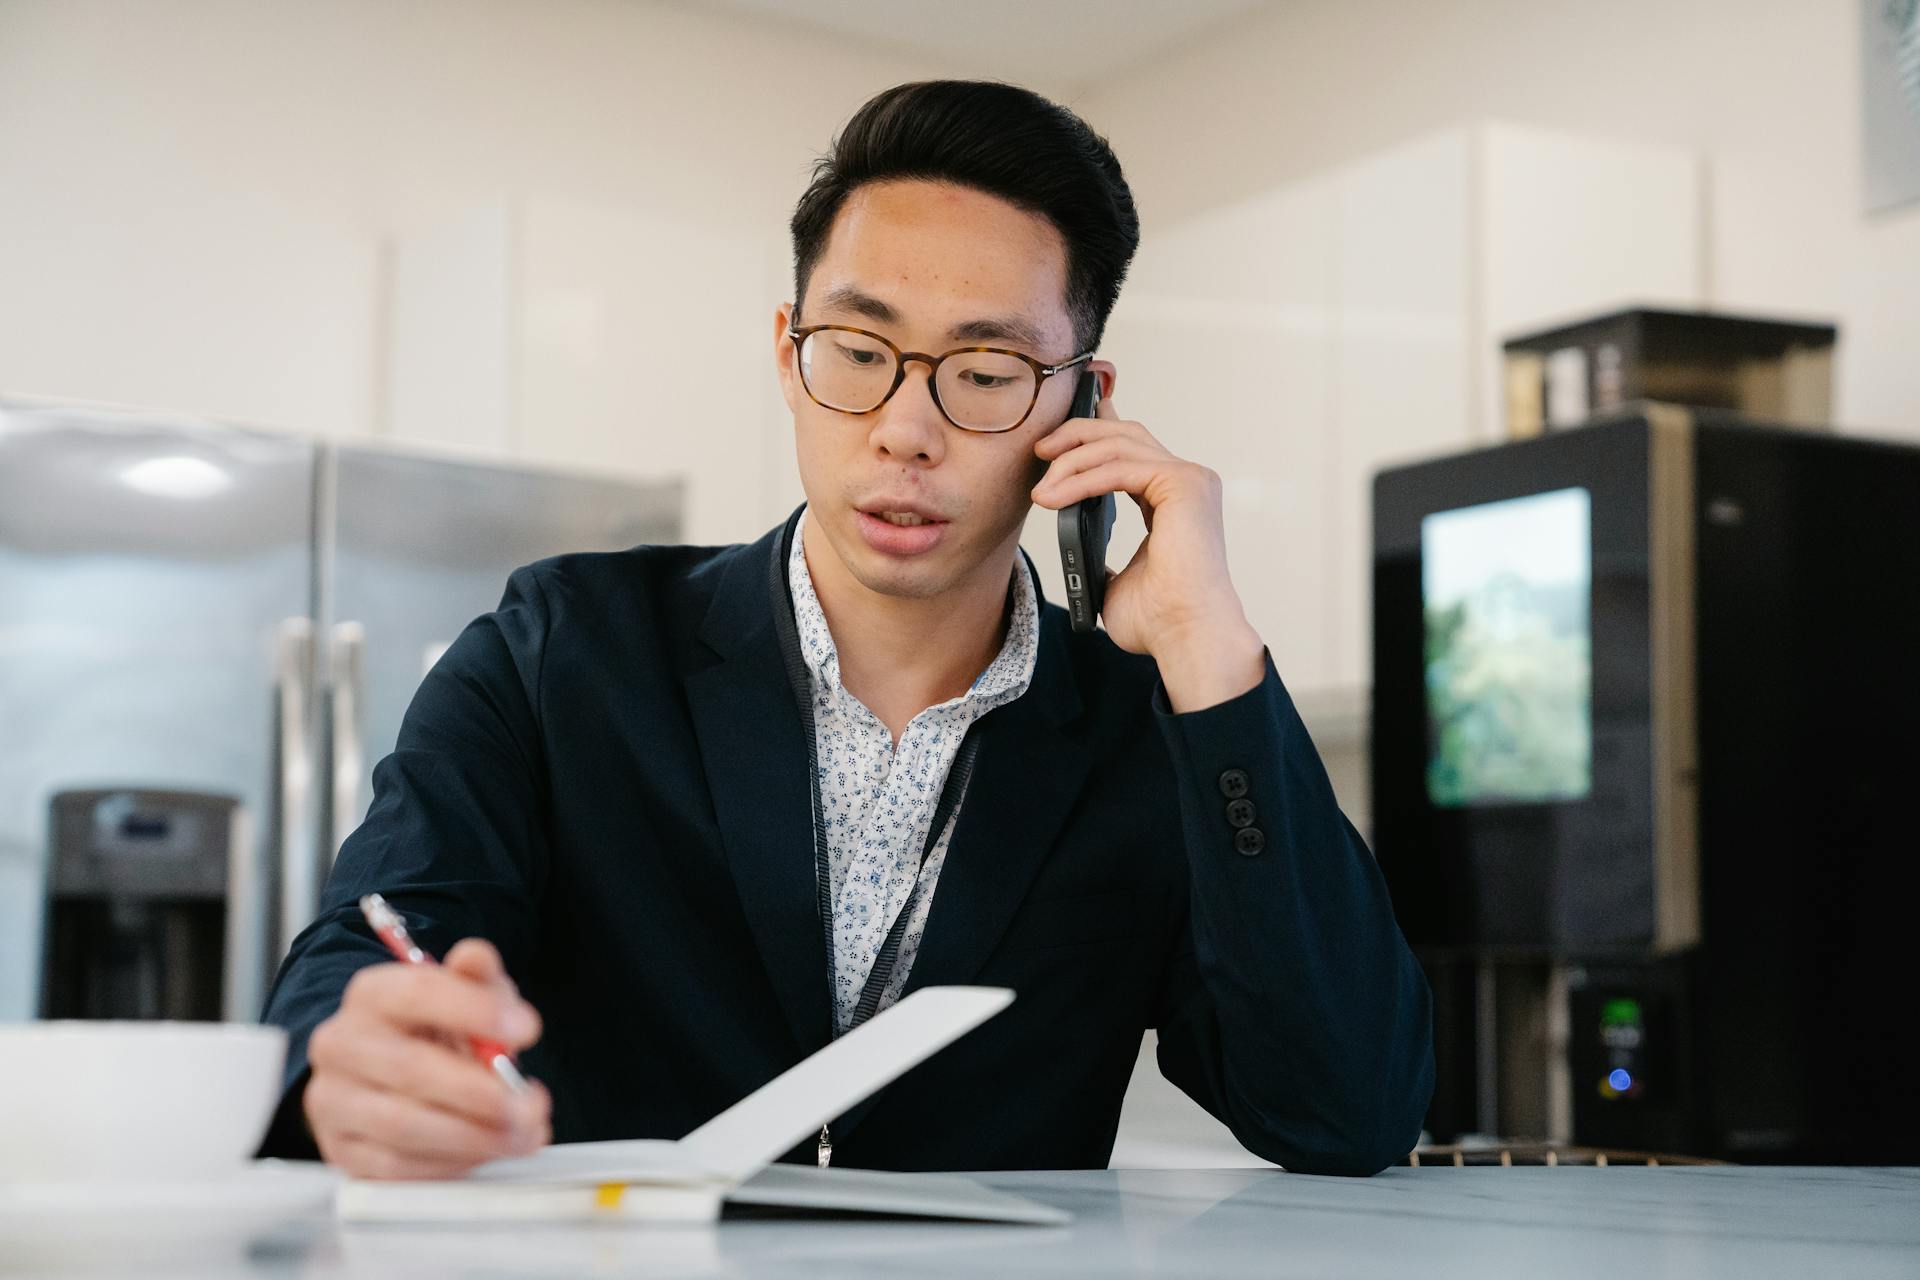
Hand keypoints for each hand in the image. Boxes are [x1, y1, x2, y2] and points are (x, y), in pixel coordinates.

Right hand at [304, 938, 550, 1179]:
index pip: (418, 994)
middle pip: (410, 1068)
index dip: (476, 1011)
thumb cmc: (436, 1031)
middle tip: (532, 1105)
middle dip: (482, 1093)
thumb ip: (477, 978)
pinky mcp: (340, 1152)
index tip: (528, 1030)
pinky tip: (485, 1152)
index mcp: (372, 994)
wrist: (388, 1075)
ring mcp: (333, 1102)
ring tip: (522, 1135)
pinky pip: (396, 1168)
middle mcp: (341, 1044)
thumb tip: (476, 958)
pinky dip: (450, 1164)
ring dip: (474, 1136)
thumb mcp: (464, 996)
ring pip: (403, 1125)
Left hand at [1032, 395, 1265, 710]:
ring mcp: (1189, 480)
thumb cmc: (1160, 621)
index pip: (1131, 450)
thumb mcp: (1116, 583)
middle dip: (1077, 435)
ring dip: (1072, 461)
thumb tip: (1082, 562)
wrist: (1186, 638)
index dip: (1093, 435)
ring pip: (1118, 446)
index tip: (1053, 443)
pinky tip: (1054, 498)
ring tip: (1041, 489)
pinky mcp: (1184, 485)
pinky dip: (1081, 480)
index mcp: (1174, 500)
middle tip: (1040, 451)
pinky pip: (1119, 468)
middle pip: (1125, 434)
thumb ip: (1103, 562)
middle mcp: (1187, 482)